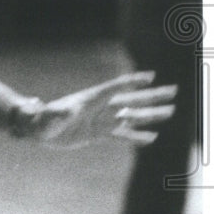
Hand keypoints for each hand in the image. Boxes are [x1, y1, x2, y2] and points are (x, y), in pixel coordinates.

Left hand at [32, 71, 176, 147]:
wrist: (39, 129)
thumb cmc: (44, 121)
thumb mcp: (51, 117)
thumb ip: (60, 113)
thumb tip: (67, 111)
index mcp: (92, 99)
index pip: (117, 87)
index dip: (133, 81)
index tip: (152, 76)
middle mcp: (101, 108)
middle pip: (132, 99)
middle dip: (152, 96)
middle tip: (173, 91)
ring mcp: (102, 120)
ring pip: (132, 116)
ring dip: (151, 114)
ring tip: (170, 111)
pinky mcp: (99, 133)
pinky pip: (122, 135)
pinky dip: (137, 136)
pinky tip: (152, 137)